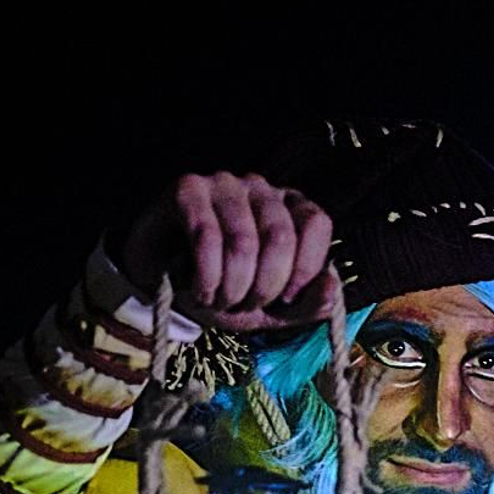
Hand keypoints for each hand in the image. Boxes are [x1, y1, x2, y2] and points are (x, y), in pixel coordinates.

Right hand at [118, 172, 340, 334]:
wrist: (161, 285)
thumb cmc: (222, 289)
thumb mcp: (270, 309)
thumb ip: (307, 304)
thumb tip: (333, 289)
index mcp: (290, 209)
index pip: (317, 223)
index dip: (304, 269)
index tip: (284, 300)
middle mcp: (261, 188)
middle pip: (280, 238)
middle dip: (262, 288)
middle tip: (243, 305)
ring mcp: (224, 184)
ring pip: (243, 242)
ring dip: (231, 288)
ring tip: (218, 301)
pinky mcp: (187, 189)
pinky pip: (206, 236)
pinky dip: (206, 277)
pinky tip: (199, 291)